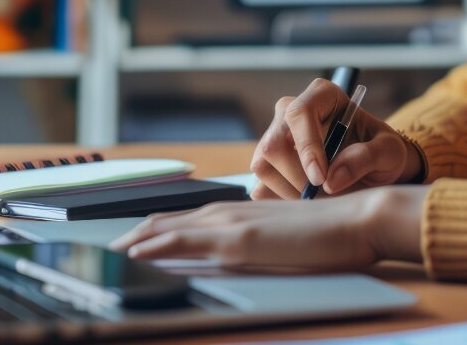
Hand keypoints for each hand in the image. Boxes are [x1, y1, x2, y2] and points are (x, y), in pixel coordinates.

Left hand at [109, 186, 428, 269]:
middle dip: (134, 236)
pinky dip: (156, 247)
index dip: (154, 230)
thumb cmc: (331, 232)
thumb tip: (242, 253)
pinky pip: (186, 243)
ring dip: (136, 241)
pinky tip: (137, 255)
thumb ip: (259, 242)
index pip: (185, 220)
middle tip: (107, 249)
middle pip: (167, 221)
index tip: (130, 243)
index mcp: (239, 212)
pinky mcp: (240, 239)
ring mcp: (232, 223)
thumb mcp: (285, 237)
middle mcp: (229, 211)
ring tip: (109, 253)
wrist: (359, 218)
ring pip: (168, 229)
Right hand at [250, 79, 422, 199]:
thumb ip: (367, 157)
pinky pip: (260, 187)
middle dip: (298, 177)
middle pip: (274, 144)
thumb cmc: (380, 150)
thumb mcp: (389, 151)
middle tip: (326, 195)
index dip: (306, 147)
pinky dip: (281, 200)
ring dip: (290, 191)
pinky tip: (307, 202)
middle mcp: (291, 111)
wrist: (373, 167)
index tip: (320, 179)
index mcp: (322, 95)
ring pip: (263, 166)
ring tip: (321, 197)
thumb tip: (332, 179)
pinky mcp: (267, 164)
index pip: (299, 114)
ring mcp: (274, 136)